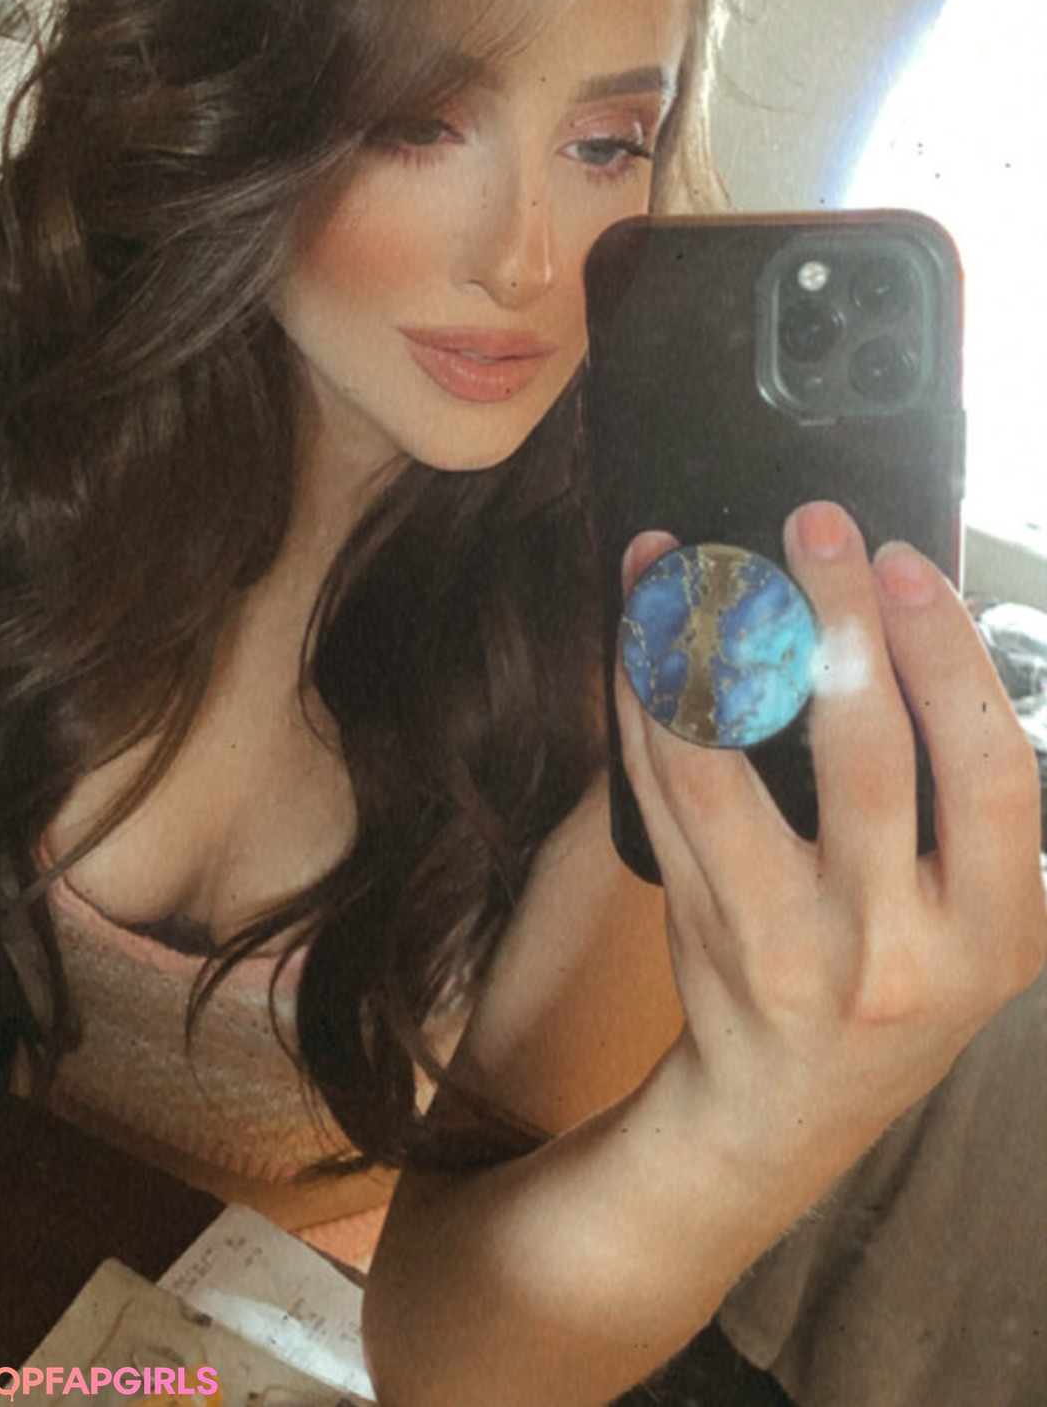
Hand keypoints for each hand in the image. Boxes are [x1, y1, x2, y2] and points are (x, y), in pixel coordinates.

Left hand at [616, 502, 1045, 1177]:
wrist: (787, 1109)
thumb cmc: (904, 983)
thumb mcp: (982, 916)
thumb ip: (965, 795)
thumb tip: (907, 613)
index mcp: (989, 934)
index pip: (992, 777)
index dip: (951, 659)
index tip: (911, 562)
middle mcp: (887, 947)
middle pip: (863, 758)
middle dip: (839, 621)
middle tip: (816, 523)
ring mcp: (778, 942)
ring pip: (719, 769)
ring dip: (698, 647)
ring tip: (683, 559)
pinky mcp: (692, 924)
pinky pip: (654, 790)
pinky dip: (641, 695)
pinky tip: (639, 624)